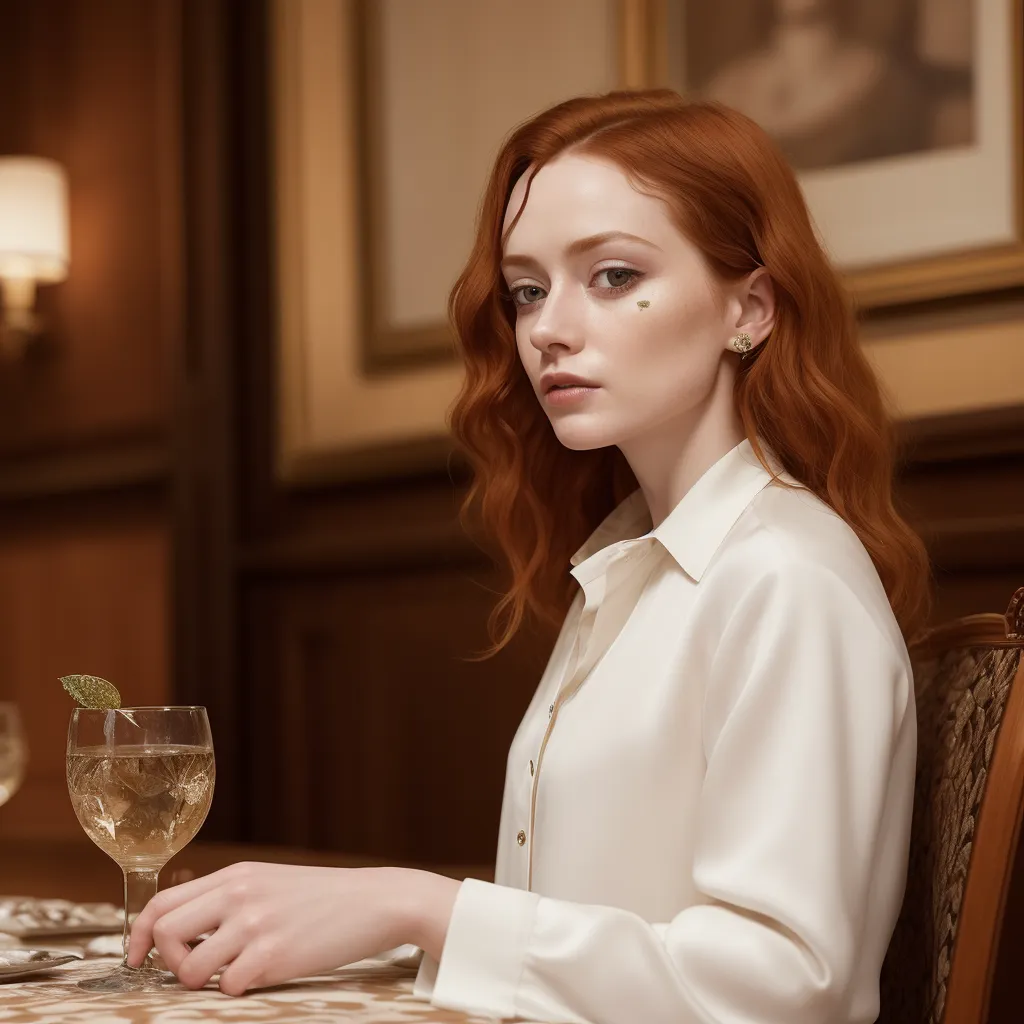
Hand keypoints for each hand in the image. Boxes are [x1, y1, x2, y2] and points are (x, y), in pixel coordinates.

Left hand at [126, 861, 460, 994]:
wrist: (375, 901)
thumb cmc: (322, 898)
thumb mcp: (271, 883)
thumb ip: (230, 898)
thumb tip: (185, 930)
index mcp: (236, 876)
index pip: (164, 901)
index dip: (139, 935)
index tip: (137, 958)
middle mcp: (240, 894)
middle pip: (167, 934)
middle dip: (171, 963)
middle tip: (196, 970)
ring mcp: (256, 923)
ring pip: (191, 969)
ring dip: (206, 982)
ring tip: (235, 973)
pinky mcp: (274, 954)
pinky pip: (229, 987)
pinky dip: (240, 989)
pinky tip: (265, 974)